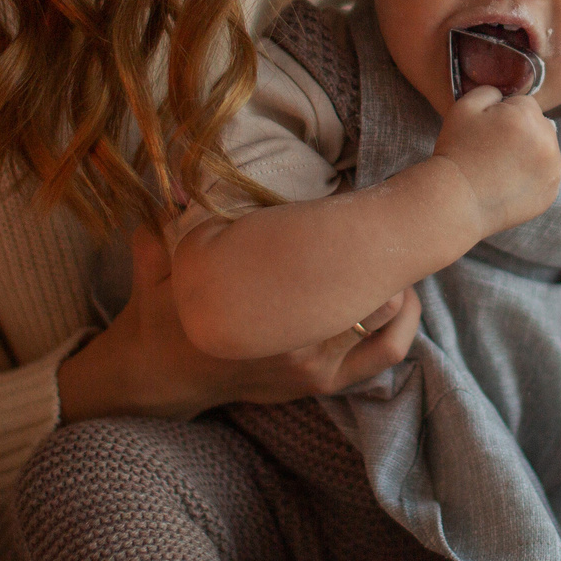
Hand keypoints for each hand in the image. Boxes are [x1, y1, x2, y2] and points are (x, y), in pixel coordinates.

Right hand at [58, 226, 423, 418]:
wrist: (156, 375)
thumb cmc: (163, 312)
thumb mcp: (157, 261)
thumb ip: (165, 219)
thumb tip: (172, 176)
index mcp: (262, 314)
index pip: (337, 269)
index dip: (359, 233)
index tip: (363, 208)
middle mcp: (297, 346)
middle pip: (372, 291)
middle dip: (384, 256)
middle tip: (389, 221)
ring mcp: (314, 368)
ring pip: (384, 320)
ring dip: (396, 285)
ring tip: (391, 252)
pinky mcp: (322, 384)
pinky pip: (383, 356)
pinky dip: (402, 326)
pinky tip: (403, 297)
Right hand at [431, 86, 560, 233]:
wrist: (457, 201)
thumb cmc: (457, 151)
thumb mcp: (464, 107)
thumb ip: (489, 91)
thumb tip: (504, 94)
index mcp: (527, 116)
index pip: (525, 103)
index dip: (504, 114)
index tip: (489, 131)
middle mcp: (547, 140)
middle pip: (540, 124)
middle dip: (522, 131)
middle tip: (494, 150)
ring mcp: (553, 168)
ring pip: (546, 149)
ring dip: (531, 152)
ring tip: (502, 167)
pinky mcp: (551, 191)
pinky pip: (547, 174)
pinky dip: (533, 176)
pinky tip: (510, 182)